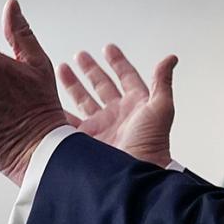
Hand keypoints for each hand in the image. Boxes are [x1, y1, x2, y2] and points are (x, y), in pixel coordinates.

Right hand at [58, 45, 177, 167]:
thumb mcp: (160, 109)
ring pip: (83, 99)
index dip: (118, 62)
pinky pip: (70, 121)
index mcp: (135, 104)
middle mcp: (117, 114)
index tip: (108, 48)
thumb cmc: (151, 145)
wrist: (133, 175)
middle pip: (102, 85)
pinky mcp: (86, 139)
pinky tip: (52, 100)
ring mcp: (101, 126)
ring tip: (62, 69)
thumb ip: (162, 82)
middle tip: (80, 55)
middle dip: (91, 70)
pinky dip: (60, 110)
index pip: (126, 77)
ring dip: (73, 85)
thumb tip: (170, 58)